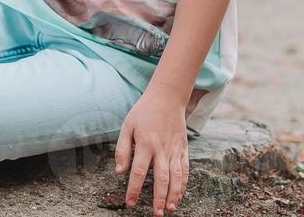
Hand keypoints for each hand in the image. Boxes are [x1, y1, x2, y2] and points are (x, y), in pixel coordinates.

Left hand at [114, 92, 189, 213]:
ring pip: (176, 177)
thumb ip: (122, 149)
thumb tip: (119, 171)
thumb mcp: (127, 126)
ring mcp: (174, 150)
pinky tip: (179, 196)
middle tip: (155, 214)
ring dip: (173, 194)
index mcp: (145, 143)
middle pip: (160, 178)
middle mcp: (161, 149)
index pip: (138, 171)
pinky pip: (185, 170)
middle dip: (158, 198)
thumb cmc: (143, 112)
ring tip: (168, 209)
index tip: (130, 202)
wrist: (167, 98)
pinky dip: (183, 185)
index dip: (133, 189)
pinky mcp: (183, 150)